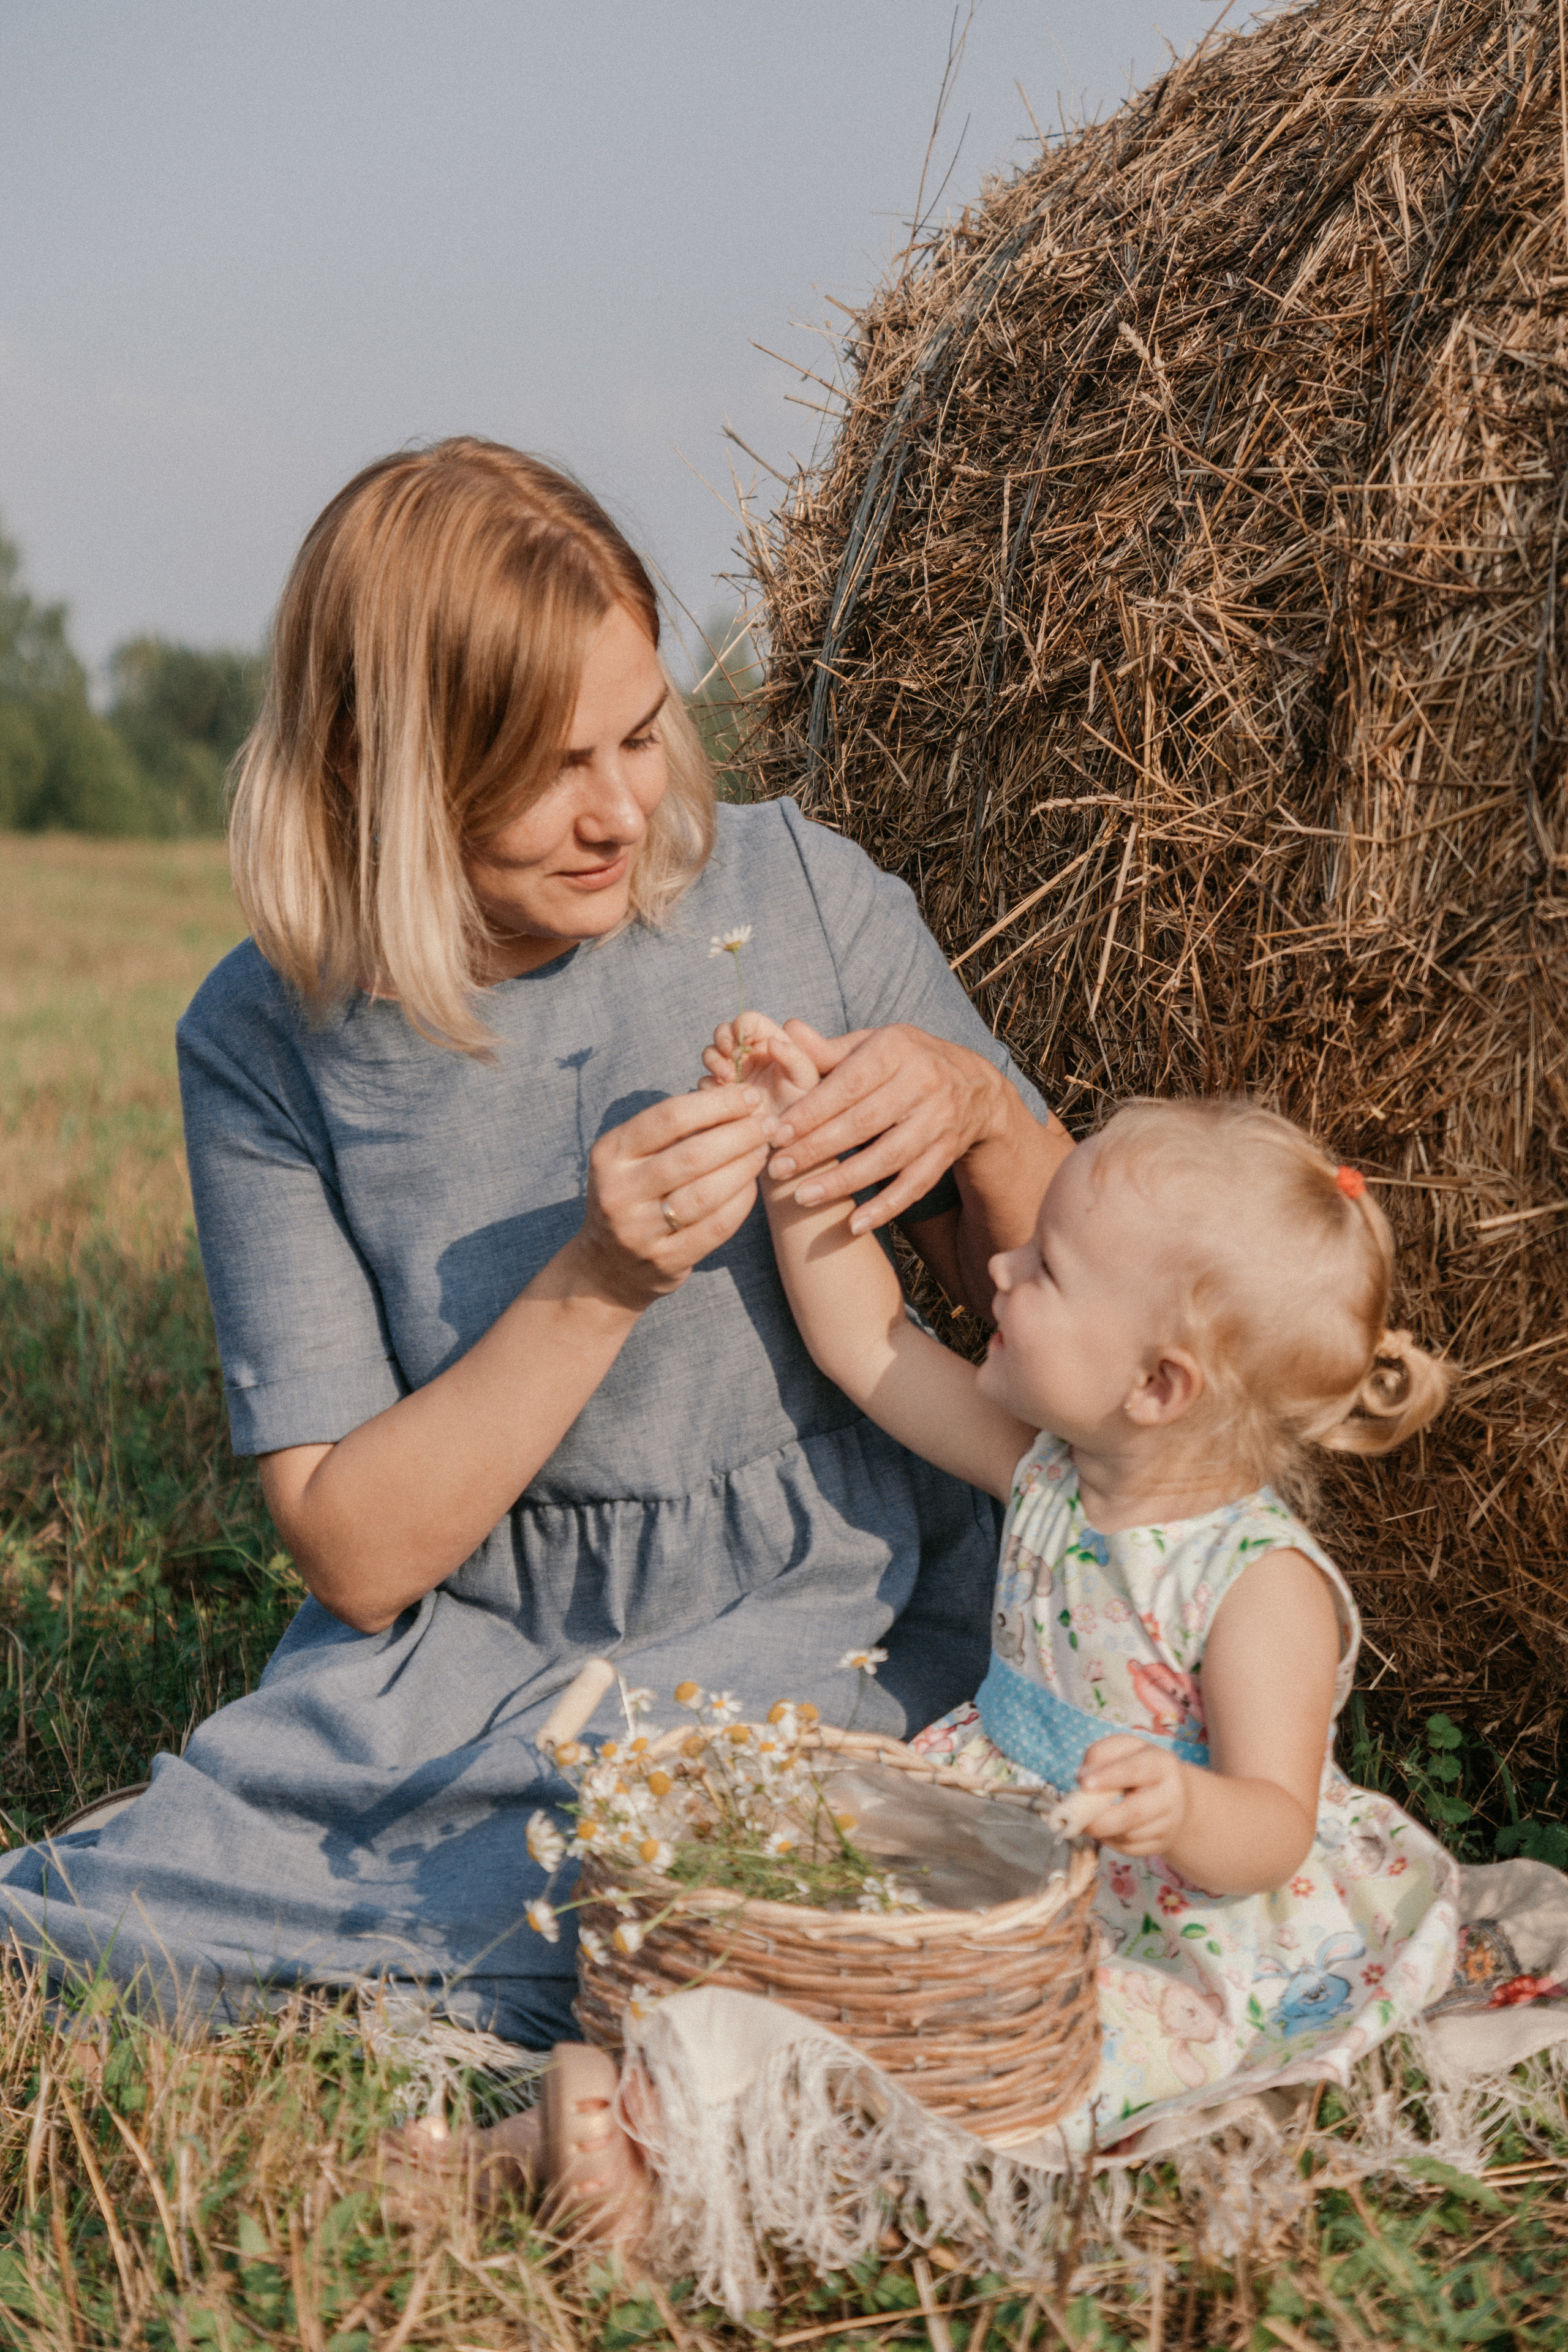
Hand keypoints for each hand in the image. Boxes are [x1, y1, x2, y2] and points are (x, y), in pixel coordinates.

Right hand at [574, 1086, 776, 1310]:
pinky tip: (753, 1185)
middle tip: (768, 1123)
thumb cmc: (633, 1194)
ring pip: (707, 1193)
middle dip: (740, 1134)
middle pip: (693, 1155)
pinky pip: (716, 1227)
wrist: (607, 1267)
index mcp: (610, 1153)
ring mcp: (640, 1230)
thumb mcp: (633, 1157)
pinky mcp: (665, 1260)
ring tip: (763, 1150)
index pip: (669, 1118)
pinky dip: (741, 1202)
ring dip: (745, 1167)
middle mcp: (619, 1191)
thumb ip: (673, 1130)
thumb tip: (736, 1098)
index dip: (716, 1104)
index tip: (749, 1096)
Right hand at [702, 1013, 820, 1122]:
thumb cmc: (802, 1104)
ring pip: (710, 1054)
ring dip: (714, 1061)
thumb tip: (772, 1042)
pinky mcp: (721, 1093)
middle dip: (722, 1041)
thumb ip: (793, 1056)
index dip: (741, 1025)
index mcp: (768, 1042)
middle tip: (730, 1056)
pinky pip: (705, 1082)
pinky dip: (711, 1086)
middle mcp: (747, 1055)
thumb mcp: (805, 1078)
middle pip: (723, 1033)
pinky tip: (726, 1097)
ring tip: (728, 1079)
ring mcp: (731, 1073)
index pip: (748, 1021)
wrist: (786, 1135)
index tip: (742, 1039)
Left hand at [761, 1021, 1008, 1234]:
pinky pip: (916, 1184)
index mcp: (897, 1048)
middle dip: (817, 1149)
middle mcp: (924, 1081)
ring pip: (889, 1157)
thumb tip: (784, 1034)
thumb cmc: (903, 1062)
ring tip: (803, 1197)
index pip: (848, 1084)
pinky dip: (887, 1207)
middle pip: (864, 1122)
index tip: (776, 1133)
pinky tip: (855, 1225)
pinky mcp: (948, 1151)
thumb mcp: (871, 1045)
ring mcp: (939, 1119)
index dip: (810, 1111)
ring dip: (844, 1181)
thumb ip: (826, 1050)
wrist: (974, 1086)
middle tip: (777, 1170)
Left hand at [1076, 1734, 1191, 1858]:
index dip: (1109, 1776)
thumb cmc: (1136, 1766)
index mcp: (1161, 1762)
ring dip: (1104, 1831)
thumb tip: (1082, 1778)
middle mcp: (1172, 1793)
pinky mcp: (1162, 1843)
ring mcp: (1170, 1822)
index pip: (1135, 1769)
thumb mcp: (1122, 1750)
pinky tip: (1105, 1828)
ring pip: (1131, 1835)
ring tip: (1089, 1820)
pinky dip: (1111, 1841)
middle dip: (1104, 1819)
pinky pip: (1130, 1848)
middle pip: (1136, 1812)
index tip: (1083, 1784)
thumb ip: (1100, 1755)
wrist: (1168, 1791)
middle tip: (1078, 1819)